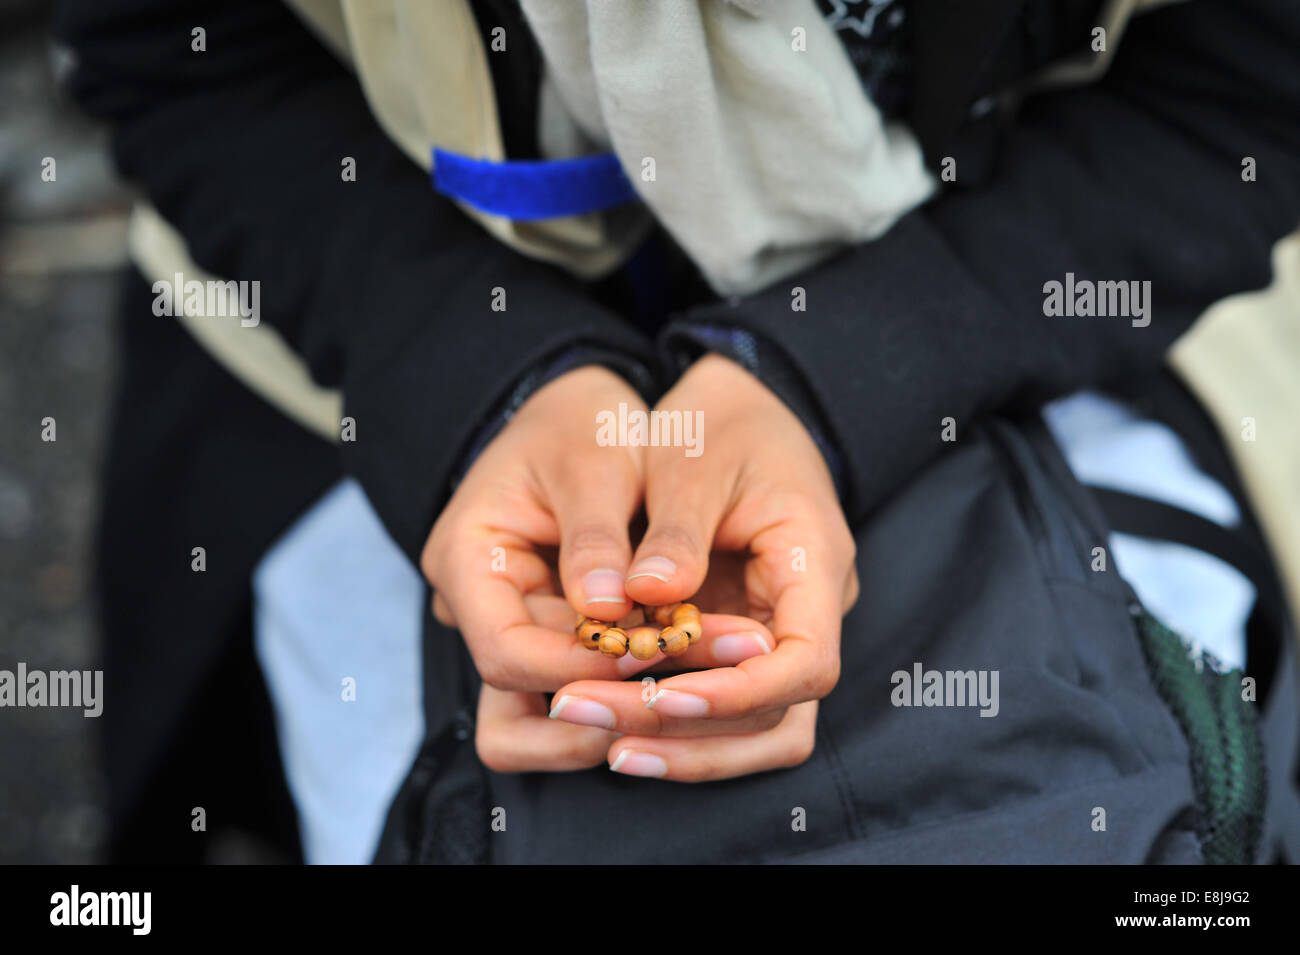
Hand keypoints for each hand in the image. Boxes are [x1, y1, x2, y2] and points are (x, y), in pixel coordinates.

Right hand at [421, 364, 774, 690]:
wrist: (583, 410)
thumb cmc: (583, 424)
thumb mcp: (594, 464)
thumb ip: (596, 537)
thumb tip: (607, 612)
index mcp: (465, 558)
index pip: (505, 652)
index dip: (576, 666)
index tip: (648, 653)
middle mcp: (475, 603)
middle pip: (518, 694)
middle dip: (596, 700)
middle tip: (673, 694)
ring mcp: (509, 619)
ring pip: (546, 700)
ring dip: (612, 700)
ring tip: (685, 682)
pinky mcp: (547, 627)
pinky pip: (578, 672)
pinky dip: (625, 672)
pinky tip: (681, 656)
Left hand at [543, 354, 858, 779]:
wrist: (737, 409)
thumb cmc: (719, 425)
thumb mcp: (691, 461)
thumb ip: (675, 532)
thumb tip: (641, 595)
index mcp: (814, 561)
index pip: (806, 664)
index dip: (737, 695)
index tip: (658, 697)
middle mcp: (809, 612)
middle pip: (777, 715)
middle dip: (686, 731)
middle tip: (585, 715)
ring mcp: (780, 632)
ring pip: (756, 729)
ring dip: (679, 744)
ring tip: (588, 727)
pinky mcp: (743, 642)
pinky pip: (724, 707)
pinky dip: (672, 723)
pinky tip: (608, 719)